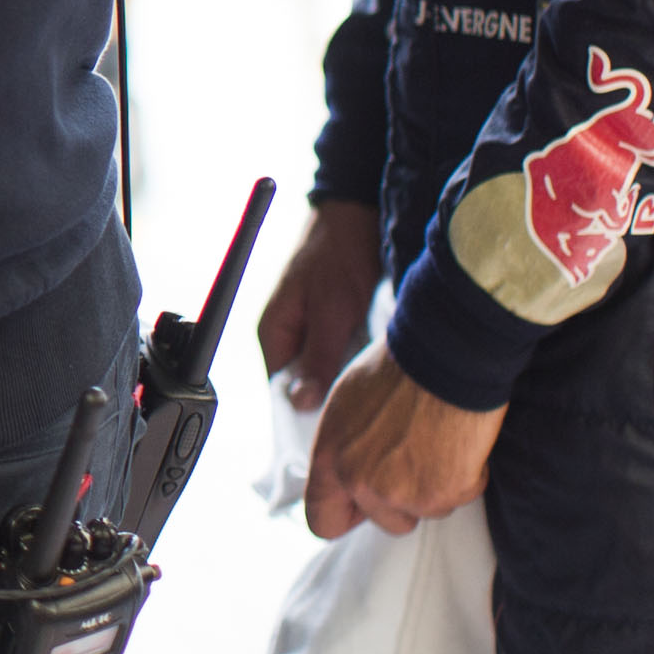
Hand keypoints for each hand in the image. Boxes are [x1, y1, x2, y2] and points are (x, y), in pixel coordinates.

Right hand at [258, 198, 381, 409]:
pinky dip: (358, 366)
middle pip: (304, 386)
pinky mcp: (333, 327)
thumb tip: (300, 404)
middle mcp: (288, 336)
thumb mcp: (331, 309)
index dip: (305, 416)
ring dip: (348, 383)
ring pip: (326, 374)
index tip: (334, 437)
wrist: (359, 216)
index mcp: (273, 333)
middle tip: (363, 422)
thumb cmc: (339, 254)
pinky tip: (379, 374)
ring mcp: (311, 332)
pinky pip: (341, 359)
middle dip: (331, 402)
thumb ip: (317, 357)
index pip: (281, 392)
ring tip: (375, 400)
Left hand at [303, 344, 503, 538]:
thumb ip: (344, 448)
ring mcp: (403, 493)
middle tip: (418, 458)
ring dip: (437, 485)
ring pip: (427, 510)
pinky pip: (459, 496)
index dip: (346, 516)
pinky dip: (466, 475)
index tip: (361, 510)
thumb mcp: (346, 404)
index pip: (322, 519)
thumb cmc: (397, 369)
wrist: (442, 356)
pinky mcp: (443, 493)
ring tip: (438, 439)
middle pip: (387, 521)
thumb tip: (348, 474)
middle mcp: (361, 482)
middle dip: (405, 500)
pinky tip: (459, 440)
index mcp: (331, 458)